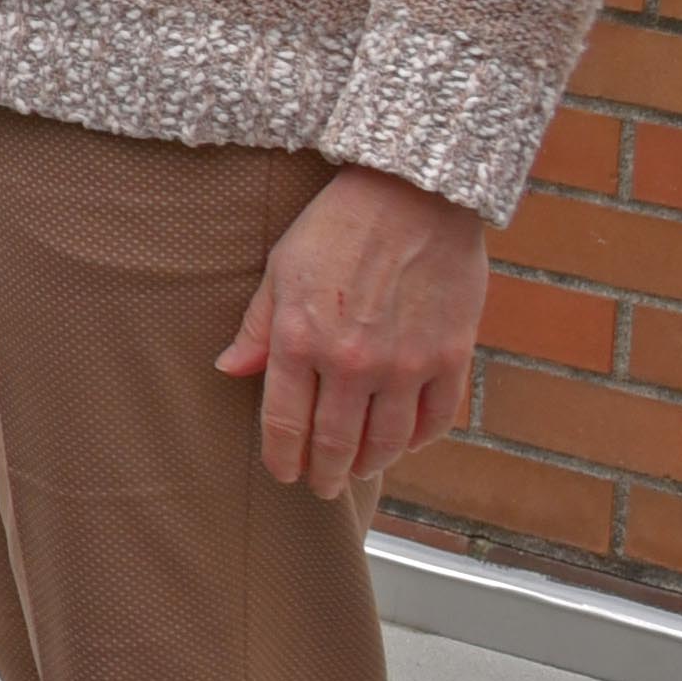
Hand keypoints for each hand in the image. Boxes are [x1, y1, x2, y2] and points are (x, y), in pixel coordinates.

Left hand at [219, 164, 489, 504]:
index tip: (283, 474)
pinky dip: (418, 440)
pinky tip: (405, 443)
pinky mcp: (451, 357)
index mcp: (301, 339)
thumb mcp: (281, 269)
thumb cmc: (337, 225)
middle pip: (335, 442)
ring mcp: (406, 363)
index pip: (285, 423)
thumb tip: (230, 371)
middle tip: (321, 487)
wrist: (413, 193)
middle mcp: (352, 361)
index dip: (281, 458)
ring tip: (359, 469)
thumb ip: (259, 327)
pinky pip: (436, 419)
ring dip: (370, 464)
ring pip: (387, 441)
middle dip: (324, 473)